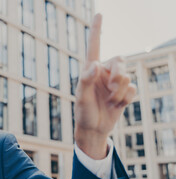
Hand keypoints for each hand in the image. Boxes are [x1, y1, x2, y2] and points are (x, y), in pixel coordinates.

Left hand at [74, 14, 136, 158]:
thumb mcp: (81, 97)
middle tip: (111, 87)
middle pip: (120, 60)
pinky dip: (125, 98)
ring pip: (127, 75)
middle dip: (118, 74)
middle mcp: (104, 73)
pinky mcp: (124, 92)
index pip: (94, 47)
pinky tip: (117, 105)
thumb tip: (95, 64)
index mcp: (91, 70)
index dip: (96, 31)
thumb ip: (86, 80)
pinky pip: (132, 88)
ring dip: (119, 91)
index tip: (99, 14)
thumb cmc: (83, 112)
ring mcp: (114, 83)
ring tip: (110, 101)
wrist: (94, 129)